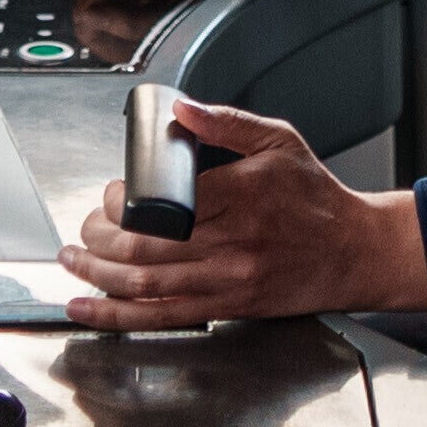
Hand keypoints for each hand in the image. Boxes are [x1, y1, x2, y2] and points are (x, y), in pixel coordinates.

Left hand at [55, 97, 426, 325]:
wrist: (353, 251)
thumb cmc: (316, 197)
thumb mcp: (280, 141)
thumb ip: (227, 123)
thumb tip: (181, 110)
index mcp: (241, 196)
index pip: (164, 204)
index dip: (121, 203)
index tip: (110, 195)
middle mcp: (232, 243)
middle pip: (144, 248)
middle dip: (99, 239)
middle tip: (85, 227)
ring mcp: (227, 281)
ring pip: (146, 285)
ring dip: (97, 275)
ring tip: (73, 260)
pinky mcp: (226, 308)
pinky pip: (162, 316)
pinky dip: (117, 315)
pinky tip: (88, 307)